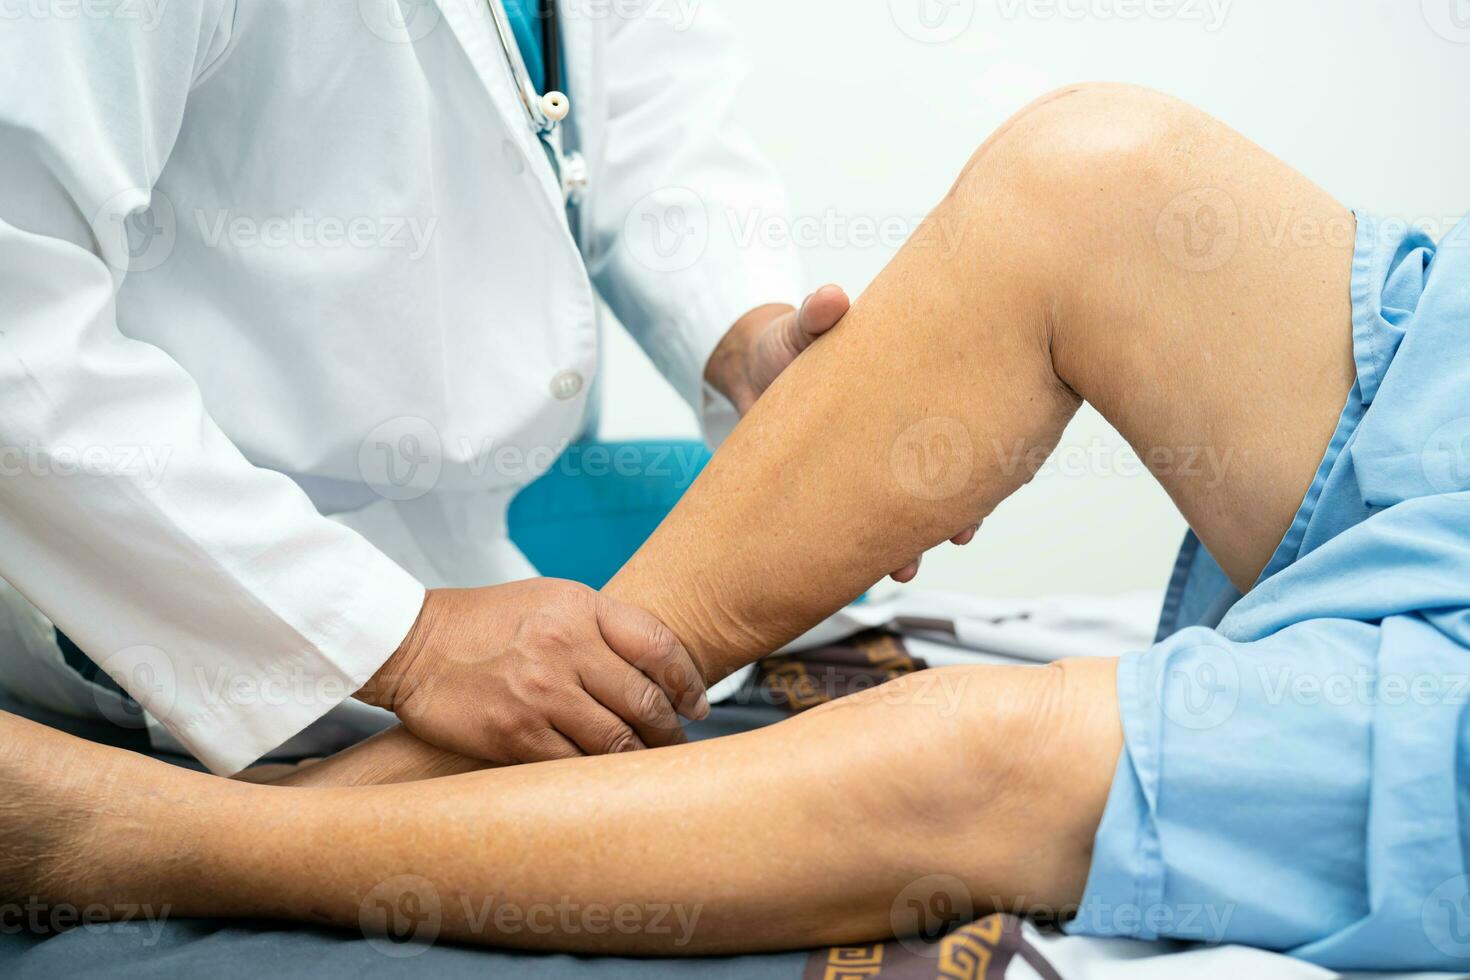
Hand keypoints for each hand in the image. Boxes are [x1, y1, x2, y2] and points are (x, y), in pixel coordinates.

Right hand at [358, 580, 709, 763]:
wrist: (413, 644)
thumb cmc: (486, 623)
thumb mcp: (550, 600)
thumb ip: (603, 628)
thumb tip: (658, 671)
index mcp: (580, 609)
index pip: (659, 646)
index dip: (689, 681)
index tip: (696, 704)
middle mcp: (564, 647)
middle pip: (644, 701)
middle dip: (670, 729)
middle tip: (677, 742)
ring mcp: (540, 694)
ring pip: (615, 741)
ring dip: (640, 759)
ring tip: (647, 765)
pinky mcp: (513, 735)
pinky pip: (573, 767)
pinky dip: (596, 777)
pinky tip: (604, 778)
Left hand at [706, 286, 978, 581]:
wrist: (752, 372)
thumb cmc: (788, 344)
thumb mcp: (802, 327)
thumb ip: (816, 313)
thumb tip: (830, 299)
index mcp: (907, 396)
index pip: (958, 426)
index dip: (977, 451)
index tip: (991, 472)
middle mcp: (900, 439)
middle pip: (945, 478)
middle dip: (956, 510)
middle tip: (959, 534)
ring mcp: (870, 470)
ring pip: (904, 513)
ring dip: (910, 542)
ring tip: (905, 568)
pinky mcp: (837, 492)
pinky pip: (859, 526)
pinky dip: (864, 550)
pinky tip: (865, 570)